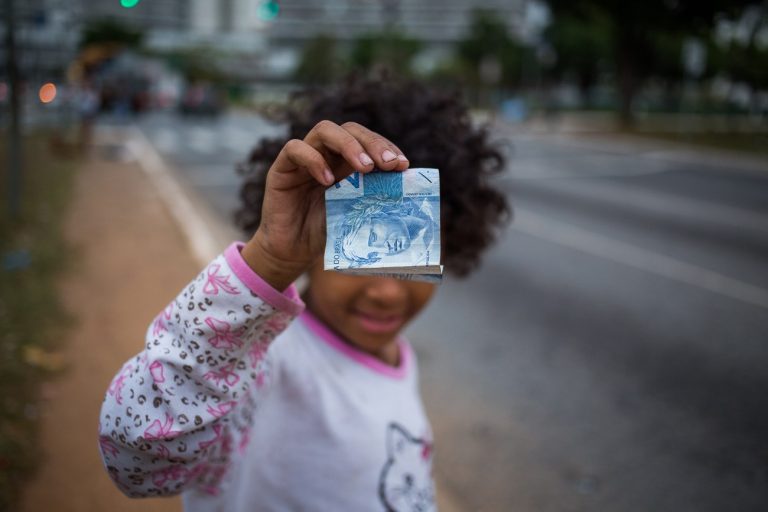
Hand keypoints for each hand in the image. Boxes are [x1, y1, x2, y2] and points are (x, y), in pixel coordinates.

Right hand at [241, 121, 408, 289]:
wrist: (293, 252)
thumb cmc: (326, 233)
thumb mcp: (356, 215)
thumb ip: (373, 200)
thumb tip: (407, 194)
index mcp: (346, 162)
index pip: (368, 140)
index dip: (387, 147)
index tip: (403, 165)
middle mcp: (326, 154)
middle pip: (350, 129)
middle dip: (373, 143)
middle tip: (389, 164)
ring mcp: (303, 158)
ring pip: (325, 131)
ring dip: (349, 145)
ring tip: (365, 168)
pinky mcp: (282, 169)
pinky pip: (295, 149)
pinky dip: (313, 160)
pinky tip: (328, 181)